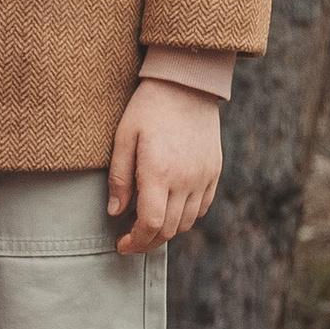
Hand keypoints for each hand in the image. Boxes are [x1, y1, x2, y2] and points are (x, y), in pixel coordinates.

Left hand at [105, 79, 224, 255]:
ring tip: (148, 224)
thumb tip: (115, 213)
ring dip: (167, 231)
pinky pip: (202, 207)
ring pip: (187, 222)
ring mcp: (204, 176)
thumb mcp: (124, 137)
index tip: (121, 245)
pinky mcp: (214, 171)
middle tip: (131, 241)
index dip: (135, 242)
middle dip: (148, 242)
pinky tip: (170, 209)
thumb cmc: (148, 107)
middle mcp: (186, 179)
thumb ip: (119, 178)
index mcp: (159, 171)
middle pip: (169, 229)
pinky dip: (186, 216)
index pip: (151, 224)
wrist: (187, 84)